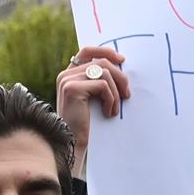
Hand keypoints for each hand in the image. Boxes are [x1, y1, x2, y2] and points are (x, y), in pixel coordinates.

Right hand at [56, 46, 130, 177]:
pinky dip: (111, 99)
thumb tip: (121, 65)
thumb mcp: (93, 98)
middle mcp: (66, 75)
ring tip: (115, 109)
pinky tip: (109, 113)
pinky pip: (102, 85)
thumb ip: (99, 81)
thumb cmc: (88, 123)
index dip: (105, 51)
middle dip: (120, 76)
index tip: (122, 60)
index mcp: (70, 74)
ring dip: (116, 92)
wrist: (74, 144)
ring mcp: (67, 80)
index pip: (87, 50)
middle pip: (101, 61)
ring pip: (104, 72)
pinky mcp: (72, 89)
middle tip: (128, 94)